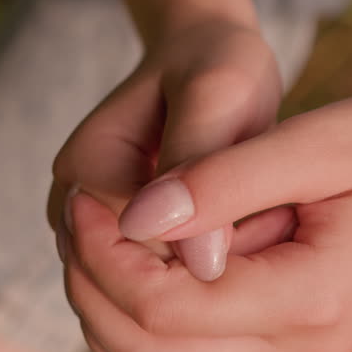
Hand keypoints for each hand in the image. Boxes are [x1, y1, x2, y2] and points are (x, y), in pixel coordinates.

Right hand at [50, 15, 282, 280]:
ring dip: (214, 271)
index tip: (275, 208)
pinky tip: (248, 233)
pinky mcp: (118, 246)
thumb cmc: (216, 66)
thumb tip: (202, 266)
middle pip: (145, 282)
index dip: (218, 245)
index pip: (148, 254)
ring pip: (154, 293)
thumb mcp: (218, 94)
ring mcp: (89, 234)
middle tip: (277, 217)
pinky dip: (207, 272)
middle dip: (214, 262)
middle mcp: (73, 211)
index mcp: (86, 171)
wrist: (202, 58)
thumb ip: (205, 167)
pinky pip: (160, 288)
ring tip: (265, 219)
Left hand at [61, 92, 351, 351]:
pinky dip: (154, 351)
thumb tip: (134, 212)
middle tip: (82, 221)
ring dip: (116, 331)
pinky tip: (148, 287)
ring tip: (104, 254)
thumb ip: (224, 176)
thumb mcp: (321, 138)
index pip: (166, 308)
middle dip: (94, 293)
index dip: (104, 256)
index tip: (87, 195)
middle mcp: (306, 351)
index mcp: (310, 298)